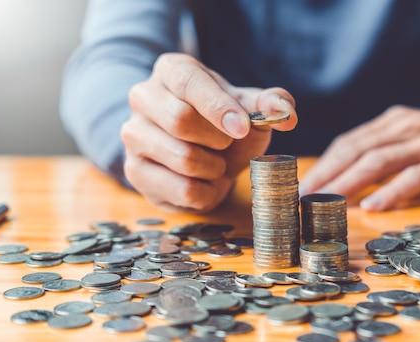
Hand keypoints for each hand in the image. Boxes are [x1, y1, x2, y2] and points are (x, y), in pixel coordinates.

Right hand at [121, 53, 296, 211]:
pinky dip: (207, 192)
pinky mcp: (135, 171)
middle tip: (228, 144)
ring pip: (183, 159)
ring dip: (215, 168)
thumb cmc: (223, 125)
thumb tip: (286, 113)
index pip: (188, 83)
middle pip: (180, 120)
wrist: (198, 153)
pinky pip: (182, 190)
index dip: (218, 106)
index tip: (243, 127)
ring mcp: (133, 135)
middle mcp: (143, 98)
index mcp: (171, 70)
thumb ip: (270, 105)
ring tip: (216, 162)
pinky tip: (205, 181)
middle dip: (218, 140)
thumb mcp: (249, 110)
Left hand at [299, 106, 419, 210]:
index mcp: (394, 122)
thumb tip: (346, 189)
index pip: (349, 142)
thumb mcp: (415, 143)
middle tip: (300, 198)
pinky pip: (416, 176)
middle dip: (325, 175)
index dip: (322, 165)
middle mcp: (407, 126)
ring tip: (325, 203)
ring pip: (380, 161)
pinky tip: (373, 207)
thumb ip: (385, 158)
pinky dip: (392, 191)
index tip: (298, 188)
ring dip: (348, 183)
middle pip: (356, 149)